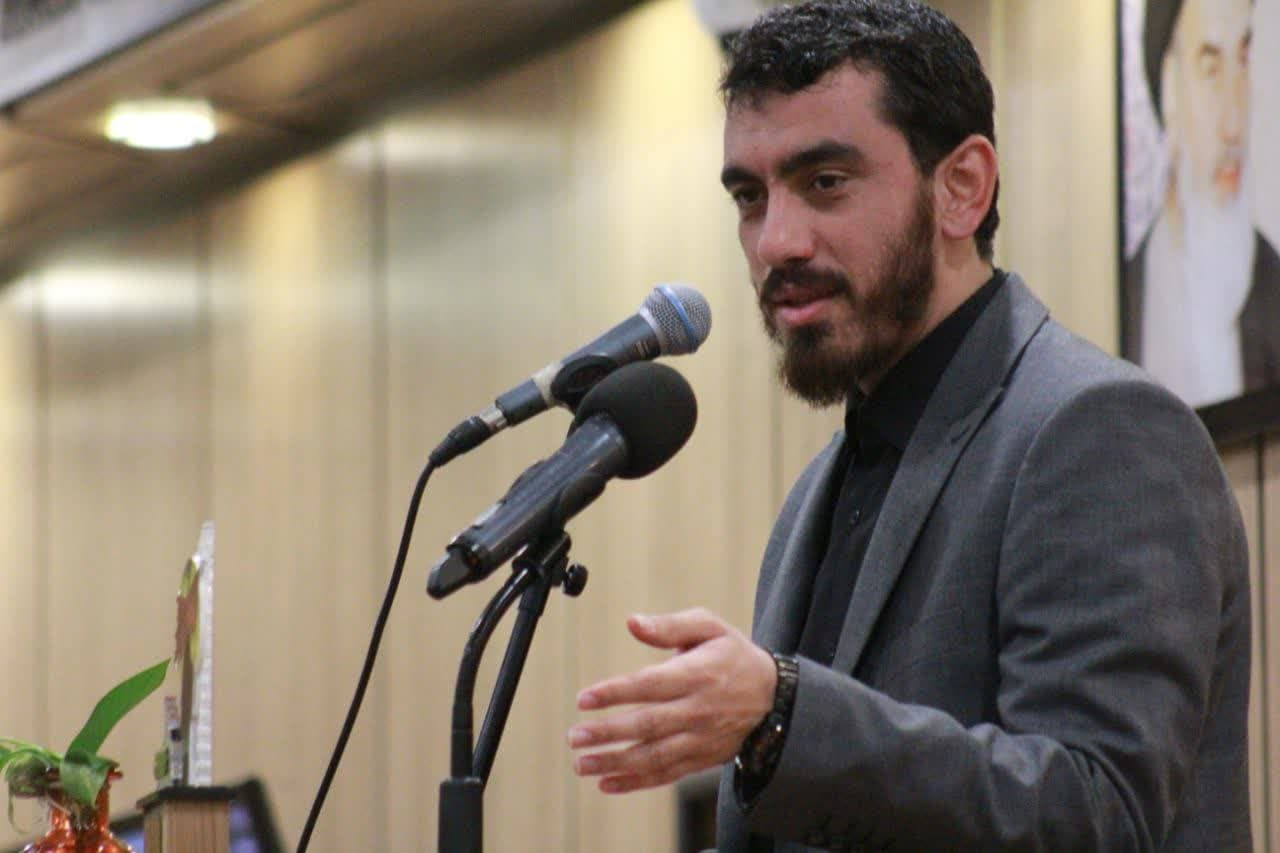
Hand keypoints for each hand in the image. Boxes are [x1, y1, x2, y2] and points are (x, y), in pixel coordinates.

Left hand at [568, 607, 775, 793]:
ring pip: (654, 756)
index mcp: (698, 674)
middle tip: (575, 736)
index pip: (651, 686)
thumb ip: (670, 626)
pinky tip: (607, 784)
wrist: (774, 697)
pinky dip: (636, 783)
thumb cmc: (733, 656)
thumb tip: (632, 623)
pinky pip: (666, 775)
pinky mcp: (701, 759)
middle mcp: (699, 710)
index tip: (584, 699)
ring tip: (582, 764)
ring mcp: (700, 739)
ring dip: (615, 763)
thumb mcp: (710, 628)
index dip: (615, 693)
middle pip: (648, 725)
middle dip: (608, 733)